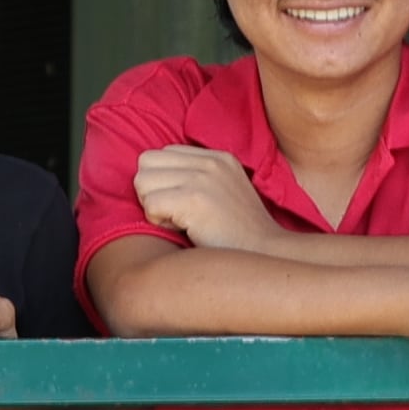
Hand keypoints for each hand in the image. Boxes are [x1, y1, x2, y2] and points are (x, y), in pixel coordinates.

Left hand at [133, 146, 281, 251]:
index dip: (163, 181)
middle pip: (146, 161)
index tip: (182, 204)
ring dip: (152, 206)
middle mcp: (210, 161)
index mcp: (217, 157)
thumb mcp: (226, 190)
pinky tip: (183, 230)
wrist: (266, 255)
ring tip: (179, 221)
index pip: (163, 154)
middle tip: (173, 212)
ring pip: (142, 181)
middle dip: (151, 189)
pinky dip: (158, 222)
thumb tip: (153, 177)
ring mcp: (202, 178)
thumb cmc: (239, 234)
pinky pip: (150, 204)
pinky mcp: (195, 199)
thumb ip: (197, 176)